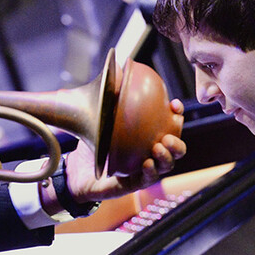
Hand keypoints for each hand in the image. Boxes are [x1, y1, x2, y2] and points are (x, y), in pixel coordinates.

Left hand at [63, 99, 185, 203]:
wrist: (76, 171)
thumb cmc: (93, 146)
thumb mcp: (99, 120)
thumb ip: (108, 99)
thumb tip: (114, 70)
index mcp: (147, 137)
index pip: (170, 125)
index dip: (177, 115)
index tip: (174, 105)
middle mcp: (150, 153)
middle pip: (175, 148)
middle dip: (177, 141)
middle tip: (168, 135)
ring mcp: (144, 170)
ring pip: (166, 166)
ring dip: (166, 157)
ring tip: (158, 148)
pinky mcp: (133, 184)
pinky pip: (147, 179)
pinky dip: (150, 172)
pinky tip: (147, 164)